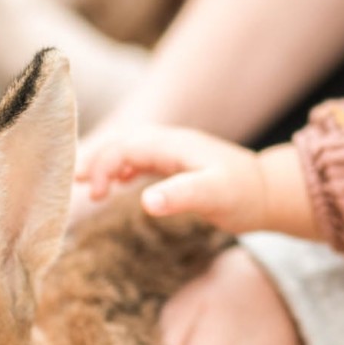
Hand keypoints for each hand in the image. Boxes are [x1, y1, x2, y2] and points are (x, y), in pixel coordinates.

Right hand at [76, 125, 315, 237]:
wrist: (269, 194)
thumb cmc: (243, 195)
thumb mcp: (213, 196)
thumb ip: (181, 196)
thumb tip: (146, 201)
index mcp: (174, 144)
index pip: (127, 146)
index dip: (105, 165)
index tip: (95, 194)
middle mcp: (171, 143)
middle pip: (123, 143)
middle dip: (97, 160)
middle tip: (74, 183)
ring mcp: (175, 152)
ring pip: (131, 150)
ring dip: (107, 163)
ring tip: (87, 184)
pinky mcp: (179, 165)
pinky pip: (143, 159)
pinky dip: (124, 168)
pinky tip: (119, 183)